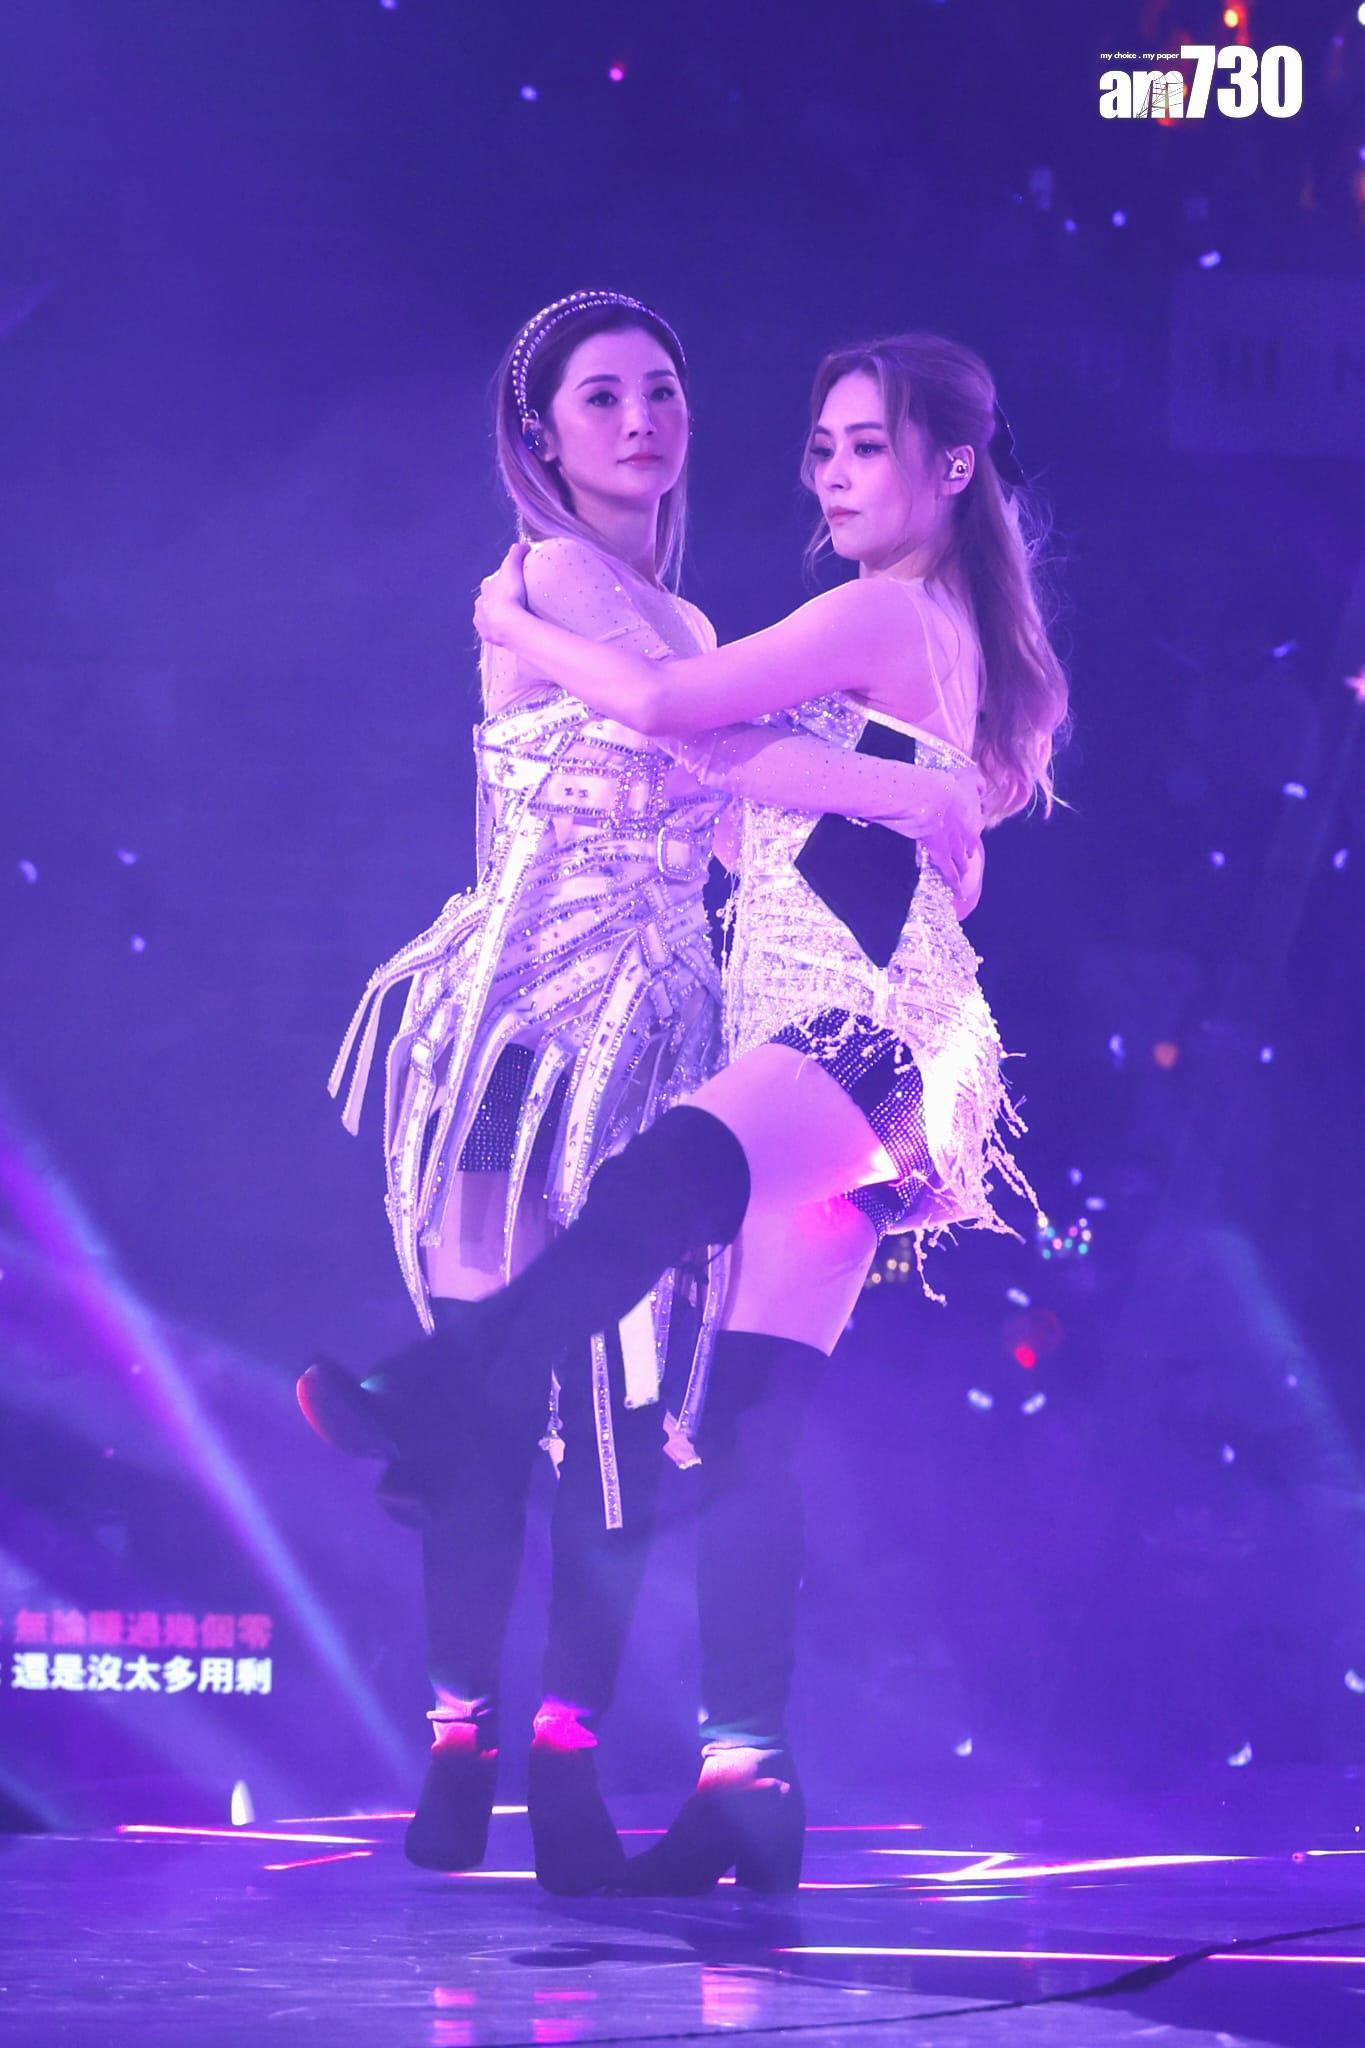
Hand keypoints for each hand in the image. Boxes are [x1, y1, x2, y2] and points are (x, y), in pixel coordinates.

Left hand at [474, 541, 530, 646]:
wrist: (506, 623)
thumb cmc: (510, 594)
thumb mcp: (513, 567)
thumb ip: (517, 553)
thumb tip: (523, 544)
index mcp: (486, 585)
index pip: (494, 580)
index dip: (504, 580)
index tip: (516, 583)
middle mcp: (480, 602)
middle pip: (489, 598)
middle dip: (498, 598)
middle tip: (515, 601)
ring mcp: (482, 620)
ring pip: (488, 614)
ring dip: (496, 614)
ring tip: (511, 618)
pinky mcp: (486, 635)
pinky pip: (491, 630)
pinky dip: (497, 628)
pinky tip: (506, 630)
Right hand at [886, 762, 983, 906]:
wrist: (928, 796)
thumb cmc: (941, 782)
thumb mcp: (964, 775)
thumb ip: (974, 780)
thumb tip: (982, 784)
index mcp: (974, 810)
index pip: (976, 821)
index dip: (971, 825)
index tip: (967, 828)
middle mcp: (969, 830)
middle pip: (971, 842)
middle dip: (967, 847)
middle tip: (965, 853)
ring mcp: (956, 844)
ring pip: (963, 859)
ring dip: (963, 866)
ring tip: (963, 873)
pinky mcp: (942, 854)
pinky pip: (950, 872)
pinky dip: (954, 883)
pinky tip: (958, 893)